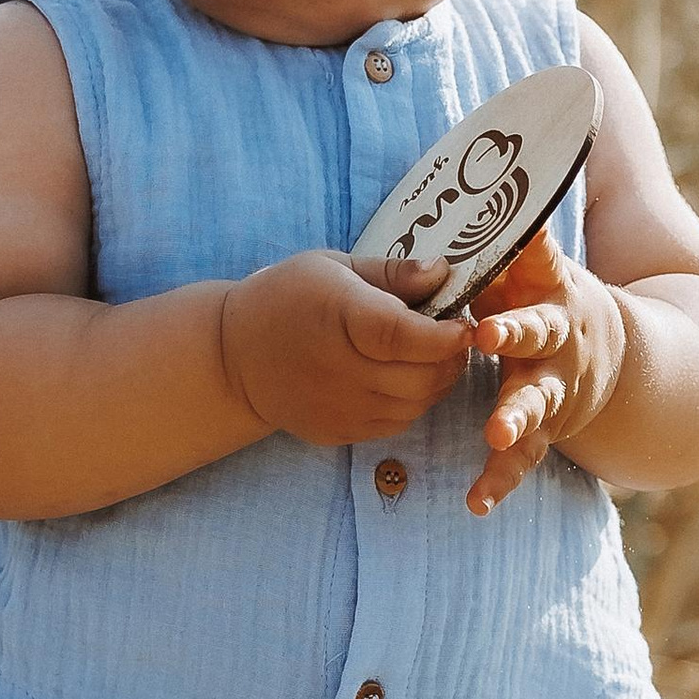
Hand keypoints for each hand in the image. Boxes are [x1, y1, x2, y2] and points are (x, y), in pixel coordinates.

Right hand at [219, 250, 475, 450]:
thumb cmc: (286, 299)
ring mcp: (340, 407)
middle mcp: (340, 369)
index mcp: (339, 316)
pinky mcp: (340, 431)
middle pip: (421, 376)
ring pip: (416, 404)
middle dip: (452, 358)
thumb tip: (444, 271)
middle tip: (454, 335)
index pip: (404, 335)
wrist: (234, 357)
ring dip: (437, 381)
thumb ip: (392, 273)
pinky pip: (397, 423)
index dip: (445, 335)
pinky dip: (413, 402)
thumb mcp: (333, 266)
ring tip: (432, 355)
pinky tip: (404, 377)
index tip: (464, 324)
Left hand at [462, 228, 629, 515]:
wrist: (615, 353)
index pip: (536, 285)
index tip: (491, 303)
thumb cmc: (549, 298)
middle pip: (537, 350)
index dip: (518, 289)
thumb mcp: (539, 266)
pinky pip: (524, 460)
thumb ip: (517, 238)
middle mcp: (558, 347)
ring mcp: (555, 391)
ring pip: (535, 408)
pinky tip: (474, 503)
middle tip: (488, 355)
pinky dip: (500, 482)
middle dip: (513, 351)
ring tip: (492, 439)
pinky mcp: (548, 430)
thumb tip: (509, 174)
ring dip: (513, 424)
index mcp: (551, 301)